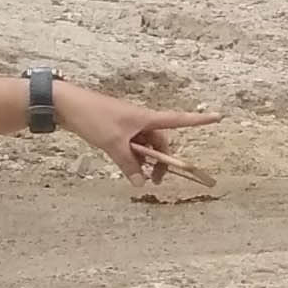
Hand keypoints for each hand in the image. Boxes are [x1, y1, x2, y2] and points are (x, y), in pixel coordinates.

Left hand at [59, 85, 220, 196]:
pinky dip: (132, 158)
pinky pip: (132, 146)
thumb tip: (140, 182)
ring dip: (144, 162)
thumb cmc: (94, 118)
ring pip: (145, 146)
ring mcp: (129, 126)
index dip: (200, 120)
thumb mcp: (114, 144)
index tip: (219, 117)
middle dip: (162, 161)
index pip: (180, 120)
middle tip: (156, 181)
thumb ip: (129, 165)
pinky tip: (126, 168)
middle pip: (161, 142)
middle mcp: (142, 121)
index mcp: (147, 119)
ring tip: (138, 178)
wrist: (68, 105)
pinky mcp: (116, 130)